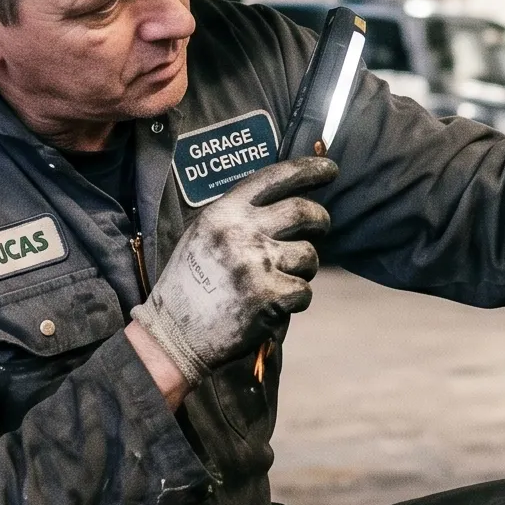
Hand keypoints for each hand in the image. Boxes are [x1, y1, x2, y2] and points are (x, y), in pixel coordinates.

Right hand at [127, 157, 334, 402]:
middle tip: (320, 227)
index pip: (274, 178)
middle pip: (304, 212)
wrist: (174, 335)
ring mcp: (258, 263)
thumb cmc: (191, 285)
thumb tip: (284, 201)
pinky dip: (295, 301)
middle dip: (320, 220)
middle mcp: (241, 232)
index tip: (331, 168)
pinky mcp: (271, 296)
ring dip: (303, 268)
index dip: (308, 170)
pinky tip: (272, 306)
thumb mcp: (203, 235)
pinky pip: (304, 291)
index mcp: (224, 212)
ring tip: (279, 279)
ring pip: (309, 255)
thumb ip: (238, 216)